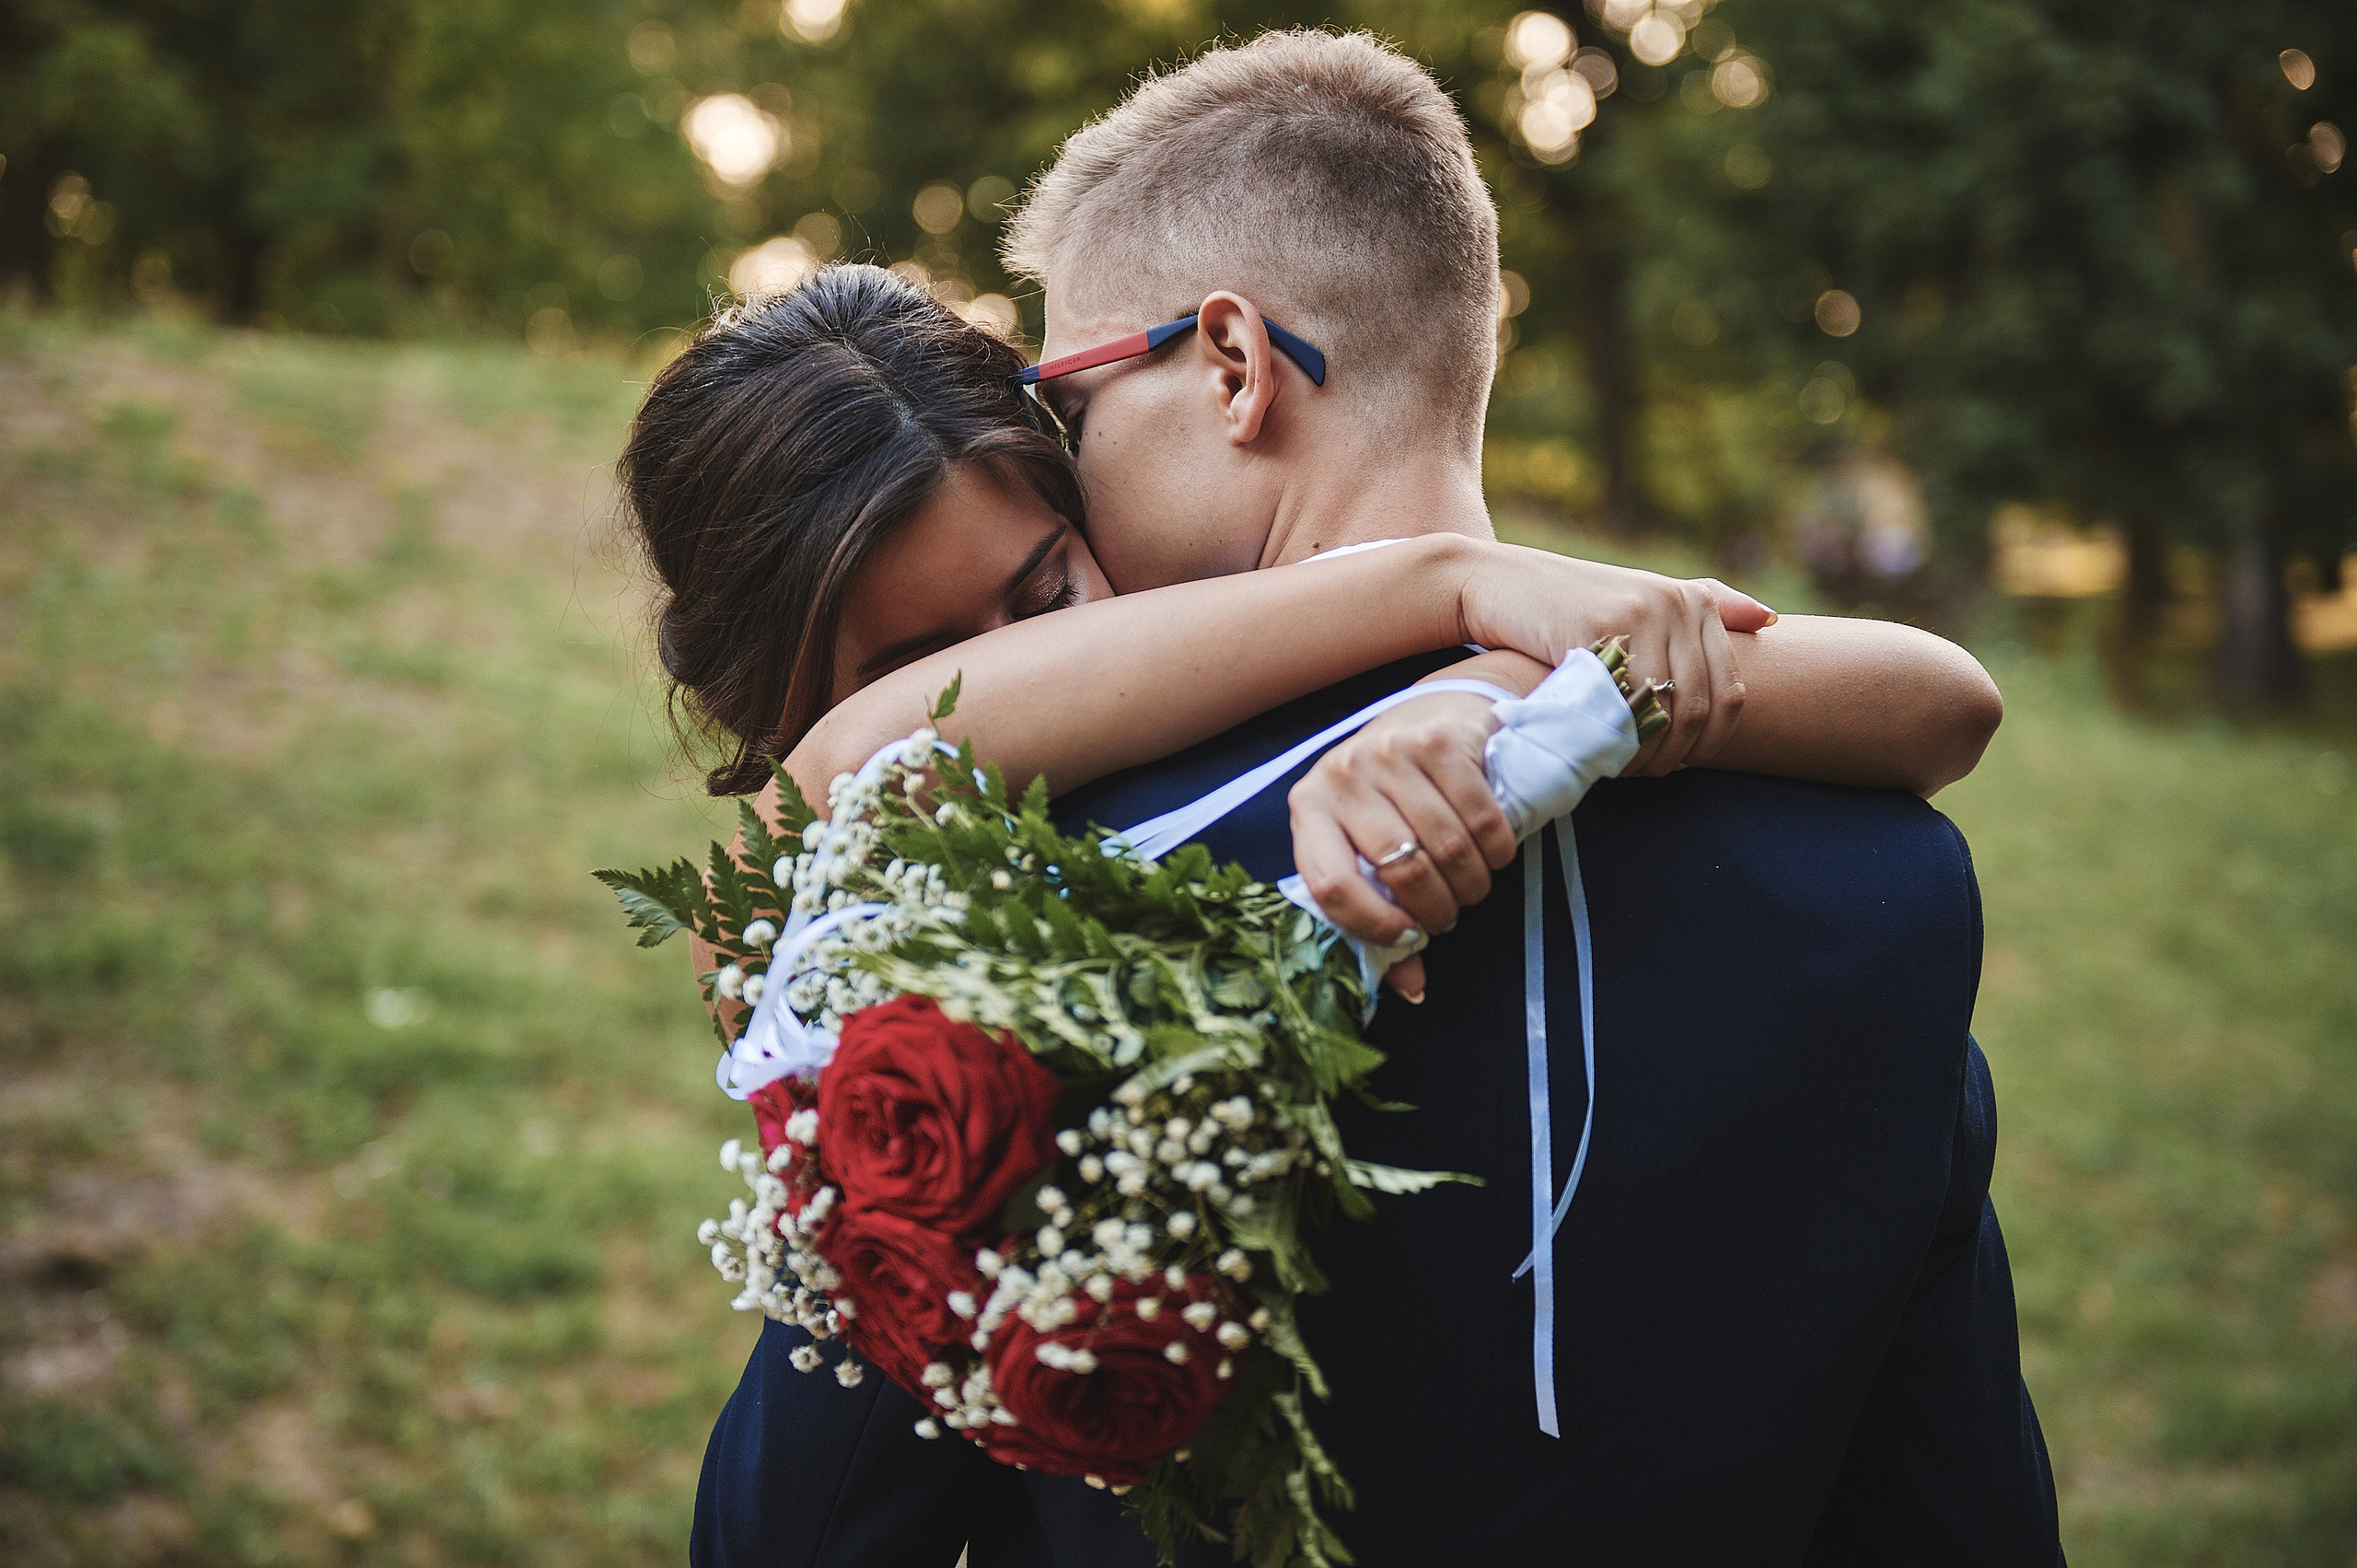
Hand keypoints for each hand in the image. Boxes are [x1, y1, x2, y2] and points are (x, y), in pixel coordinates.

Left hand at [1287, 691, 1517, 993]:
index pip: (1330, 886)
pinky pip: (1481, 818)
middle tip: (1449, 914)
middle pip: (1400, 872)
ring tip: (1471, 887)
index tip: (1407, 940)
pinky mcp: (1441, 741)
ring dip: (1470, 885)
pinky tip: (1493, 854)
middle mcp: (1343, 776)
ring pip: (1446, 849)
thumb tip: (1412, 987)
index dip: (1374, 927)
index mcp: (1309, 808)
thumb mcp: (1369, 847)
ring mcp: (1391, 753)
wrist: (1432, 714)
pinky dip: (1497, 852)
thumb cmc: (1393, 796)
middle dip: (1436, 910)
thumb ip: (1381, 914)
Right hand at [1448, 543, 1771, 774]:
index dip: (1706, 743)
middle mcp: (1677, 603)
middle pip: (1700, 709)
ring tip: (1618, 767)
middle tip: (1639, 773)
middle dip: (1673, 755)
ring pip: (1665, 713)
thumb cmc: (1565, 606)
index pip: (1730, 696)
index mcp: (1695, 601)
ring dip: (1644, 753)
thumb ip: (1701, 607)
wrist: (1493, 582)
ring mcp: (1640, 613)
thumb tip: (1769, 619)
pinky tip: (1597, 749)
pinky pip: (1623, 703)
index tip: (1672, 762)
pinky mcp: (1600, 625)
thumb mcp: (1638, 603)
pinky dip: (1614, 738)